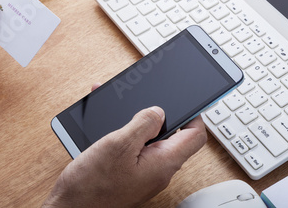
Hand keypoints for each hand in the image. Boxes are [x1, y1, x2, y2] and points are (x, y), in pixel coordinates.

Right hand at [43, 84, 207, 207]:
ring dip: (138, 124)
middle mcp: (159, 170)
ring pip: (151, 142)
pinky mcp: (131, 176)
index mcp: (164, 162)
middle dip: (159, 116)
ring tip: (122, 111)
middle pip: (174, 137)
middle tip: (145, 102)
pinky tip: (111, 127)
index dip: (193, 115)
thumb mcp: (119, 144)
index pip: (196, 136)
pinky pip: (136, 151)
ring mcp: (145, 174)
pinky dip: (126, 135)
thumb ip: (144, 124)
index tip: (183, 101)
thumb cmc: (91, 185)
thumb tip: (160, 111)